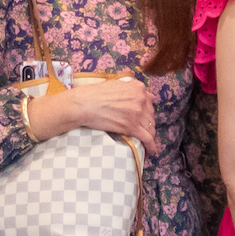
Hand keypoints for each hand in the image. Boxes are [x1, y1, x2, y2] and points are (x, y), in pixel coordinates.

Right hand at [28, 76, 159, 154]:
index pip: (150, 101)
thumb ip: (130, 88)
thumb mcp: (115, 84)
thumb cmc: (93, 94)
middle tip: (141, 130)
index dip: (146, 111)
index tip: (143, 117)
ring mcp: (137, 113)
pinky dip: (151, 146)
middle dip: (147, 123)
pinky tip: (151, 151)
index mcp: (137, 88)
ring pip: (150, 127)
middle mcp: (141, 99)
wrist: (83, 104)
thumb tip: (141, 95)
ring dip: (149, 135)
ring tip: (146, 142)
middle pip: (150, 115)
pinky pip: (147, 138)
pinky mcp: (131, 126)